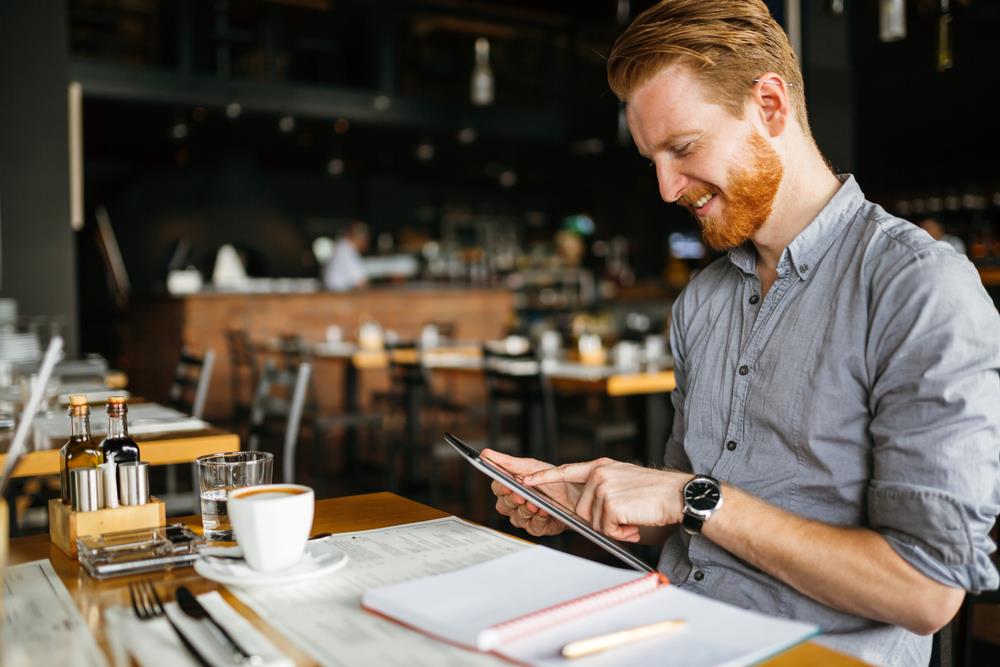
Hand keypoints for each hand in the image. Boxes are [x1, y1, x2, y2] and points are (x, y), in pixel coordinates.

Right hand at [484, 449, 578, 536]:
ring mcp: (525, 517)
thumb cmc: (552, 480)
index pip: (498, 488)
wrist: (575, 494)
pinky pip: (533, 526)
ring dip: (526, 510)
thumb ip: (507, 462)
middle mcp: (515, 504)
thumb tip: (485, 453)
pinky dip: (538, 519)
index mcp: (511, 488)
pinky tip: (544, 512)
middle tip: (520, 495)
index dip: (501, 488)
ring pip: (517, 517)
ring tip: (535, 503)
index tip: (506, 484)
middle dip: (513, 500)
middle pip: (504, 505)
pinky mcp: (537, 528)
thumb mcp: (530, 467)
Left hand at [523, 458, 687, 541]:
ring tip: (634, 518)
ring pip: (593, 522)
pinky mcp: (610, 503)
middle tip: (625, 518)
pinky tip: (635, 523)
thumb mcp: (623, 485)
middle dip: (601, 521)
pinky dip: (621, 533)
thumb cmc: (655, 496)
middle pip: (581, 510)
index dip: (542, 476)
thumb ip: (601, 492)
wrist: (680, 496)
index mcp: (600, 467)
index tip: (523, 479)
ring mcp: (603, 487)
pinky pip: (606, 529)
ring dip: (614, 528)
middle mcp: (599, 474)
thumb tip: (585, 514)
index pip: (565, 470)